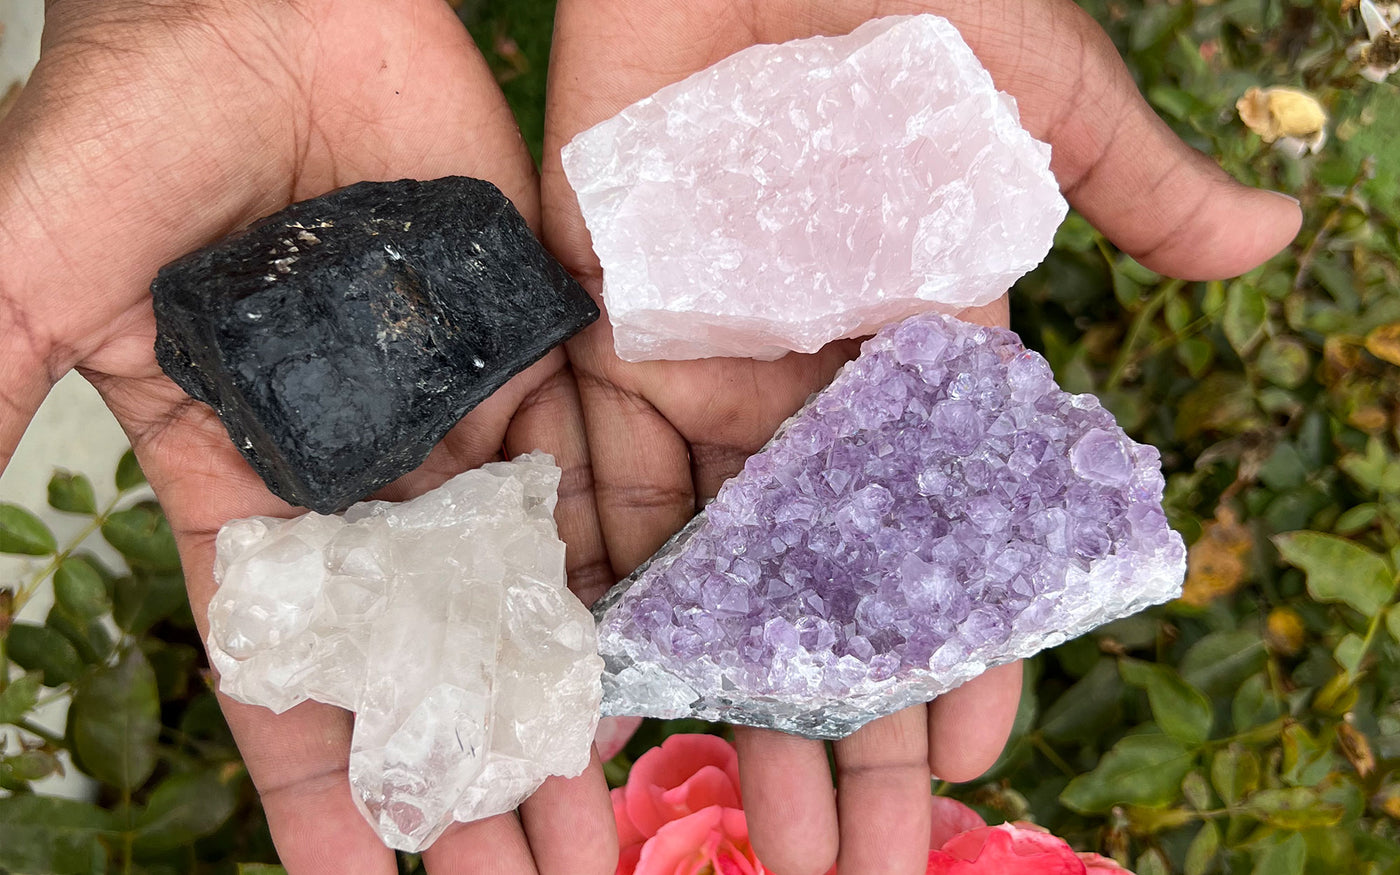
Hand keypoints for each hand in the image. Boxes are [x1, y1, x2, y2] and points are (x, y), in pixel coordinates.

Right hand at [0, 2, 612, 872]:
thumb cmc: (130, 126)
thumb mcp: (22, 285)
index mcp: (242, 485)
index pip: (285, 673)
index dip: (325, 786)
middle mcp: (359, 469)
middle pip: (427, 653)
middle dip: (473, 766)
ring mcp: (453, 411)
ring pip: (523, 579)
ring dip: (567, 690)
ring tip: (616, 807)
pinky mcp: (535, 345)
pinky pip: (592, 467)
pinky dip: (627, 554)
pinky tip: (667, 644)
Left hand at [540, 2, 1301, 873]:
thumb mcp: (1030, 85)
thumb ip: (1125, 176)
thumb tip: (1274, 230)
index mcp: (917, 352)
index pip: (947, 534)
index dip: (957, 647)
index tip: (963, 758)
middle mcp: (810, 385)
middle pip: (827, 584)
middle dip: (840, 718)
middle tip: (847, 855)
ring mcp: (704, 369)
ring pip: (712, 562)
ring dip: (721, 695)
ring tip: (731, 826)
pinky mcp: (605, 338)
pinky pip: (599, 483)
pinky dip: (601, 584)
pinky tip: (609, 700)